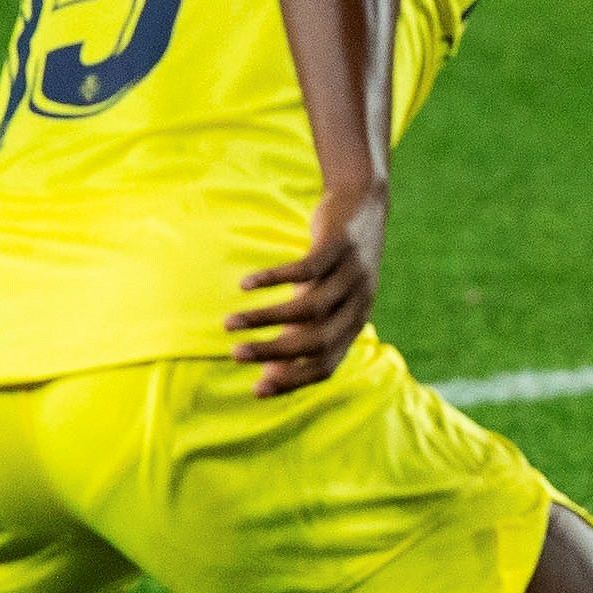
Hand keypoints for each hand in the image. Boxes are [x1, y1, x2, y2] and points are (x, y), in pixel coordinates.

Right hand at [227, 178, 386, 393]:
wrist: (363, 202)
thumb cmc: (335, 263)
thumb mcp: (322, 301)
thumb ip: (300, 335)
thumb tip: (268, 375)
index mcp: (354, 324)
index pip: (327, 365)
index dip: (293, 381)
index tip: (255, 390)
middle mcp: (358, 304)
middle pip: (317, 340)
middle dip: (273, 353)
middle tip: (235, 355)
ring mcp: (352, 275)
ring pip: (308, 307)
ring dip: (265, 317)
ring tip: (230, 323)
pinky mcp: (340, 247)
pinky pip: (305, 269)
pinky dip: (273, 279)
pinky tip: (245, 284)